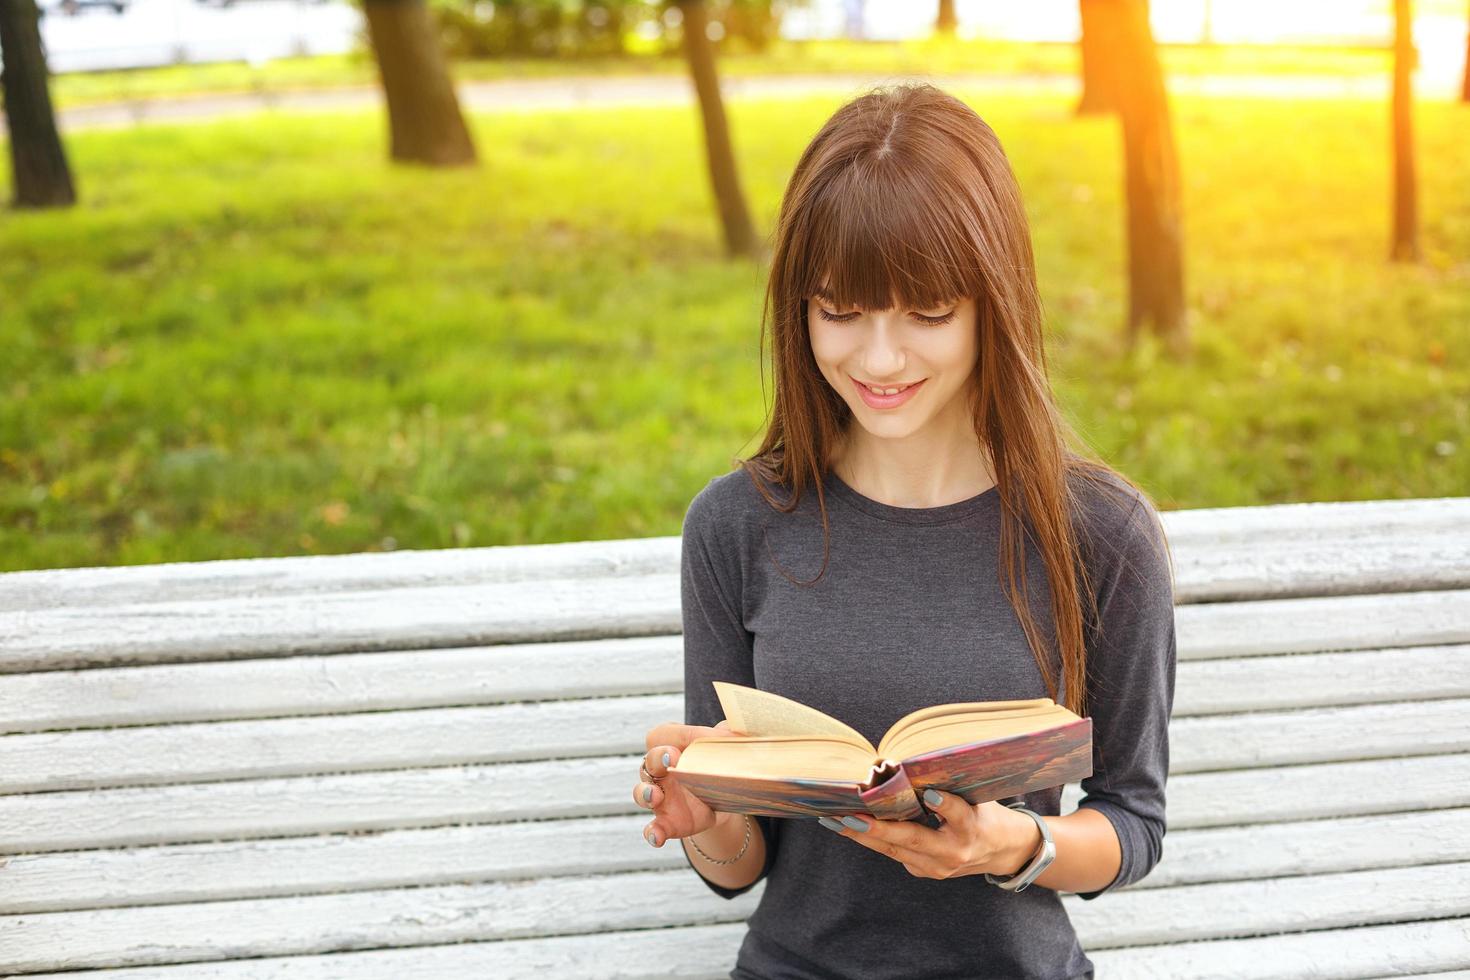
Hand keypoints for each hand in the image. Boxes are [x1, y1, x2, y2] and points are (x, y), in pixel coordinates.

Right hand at [634, 719, 739, 847]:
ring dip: (646, 793)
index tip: (699, 738)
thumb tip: (736, 734)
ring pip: (642, 793)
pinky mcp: (667, 821)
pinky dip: (652, 832)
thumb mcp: (723, 745)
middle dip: (657, 758)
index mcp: (671, 744)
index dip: (681, 735)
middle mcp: (660, 769)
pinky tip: (656, 837)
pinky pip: (653, 827)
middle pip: (650, 760)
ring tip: (655, 796)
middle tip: (672, 759)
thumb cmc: (716, 761)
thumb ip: (728, 735)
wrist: (723, 796)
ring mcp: (660, 796)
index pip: (666, 734)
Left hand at [820, 790, 1038, 879]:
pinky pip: (893, 852)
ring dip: (861, 835)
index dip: (945, 805)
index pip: (958, 815)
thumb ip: (950, 788)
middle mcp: (953, 853)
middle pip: (912, 839)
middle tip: (848, 817)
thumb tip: (912, 764)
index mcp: (972, 828)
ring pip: (894, 849)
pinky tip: (847, 825)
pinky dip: (870, 838)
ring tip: (833, 821)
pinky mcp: (924, 871)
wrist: (1000, 852)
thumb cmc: (985, 814)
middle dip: (877, 829)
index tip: (931, 795)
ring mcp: (937, 868)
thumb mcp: (977, 797)